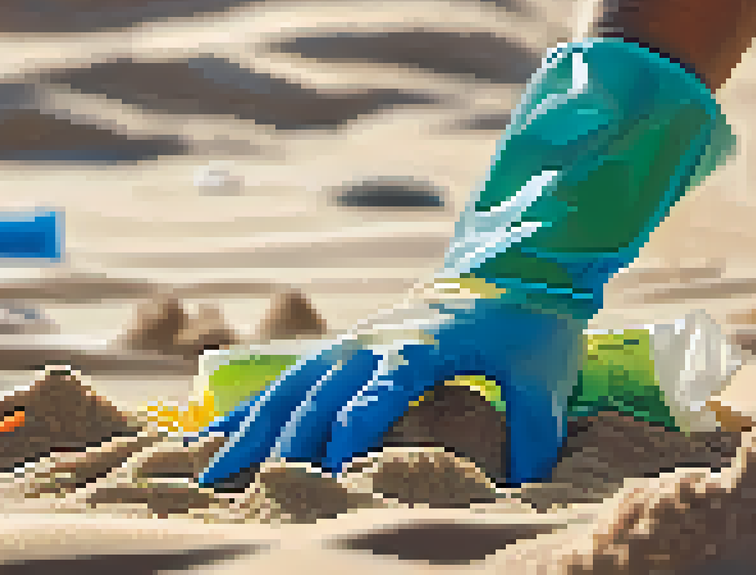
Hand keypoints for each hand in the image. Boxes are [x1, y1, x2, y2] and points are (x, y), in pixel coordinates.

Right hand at [194, 281, 587, 486]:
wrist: (512, 269)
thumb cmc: (529, 327)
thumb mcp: (545, 376)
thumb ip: (536, 430)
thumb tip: (529, 483)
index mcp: (422, 346)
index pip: (381, 388)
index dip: (354, 426)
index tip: (329, 467)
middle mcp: (375, 342)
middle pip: (319, 393)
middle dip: (284, 440)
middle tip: (251, 486)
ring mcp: (352, 344)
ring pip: (289, 388)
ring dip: (250, 429)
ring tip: (211, 471)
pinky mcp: (342, 351)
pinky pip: (284, 382)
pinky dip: (247, 410)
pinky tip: (211, 438)